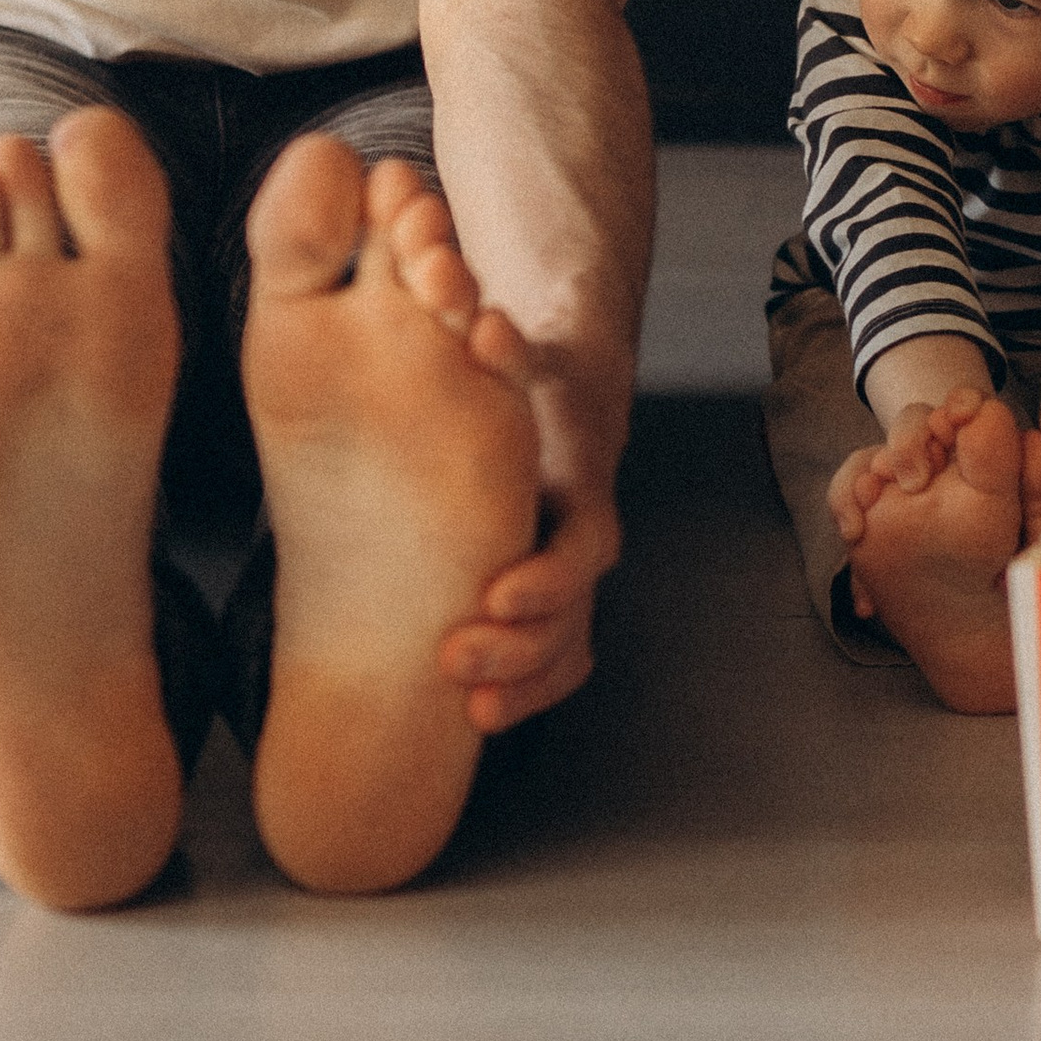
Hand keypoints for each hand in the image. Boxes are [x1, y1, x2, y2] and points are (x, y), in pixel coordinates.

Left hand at [434, 355, 626, 734]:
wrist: (559, 375)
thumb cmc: (516, 360)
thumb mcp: (507, 346)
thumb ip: (499, 348)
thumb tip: (484, 327)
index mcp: (576, 480)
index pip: (583, 544)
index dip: (545, 579)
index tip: (495, 597)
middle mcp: (580, 533)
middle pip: (573, 610)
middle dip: (520, 647)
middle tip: (457, 661)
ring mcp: (566, 568)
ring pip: (568, 643)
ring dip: (524, 681)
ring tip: (473, 710)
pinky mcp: (545, 591)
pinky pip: (557, 654)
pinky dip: (527, 688)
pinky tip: (479, 713)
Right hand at [828, 388, 989, 548]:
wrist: (947, 597)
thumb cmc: (978, 546)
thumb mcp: (994, 501)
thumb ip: (994, 453)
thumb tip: (972, 408)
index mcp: (970, 448)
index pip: (965, 407)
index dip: (960, 405)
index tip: (957, 418)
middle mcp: (931, 453)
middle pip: (914, 421)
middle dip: (909, 442)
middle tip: (915, 483)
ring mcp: (894, 475)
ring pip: (873, 452)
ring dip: (872, 472)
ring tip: (874, 501)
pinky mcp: (865, 500)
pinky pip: (844, 487)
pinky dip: (845, 505)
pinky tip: (855, 533)